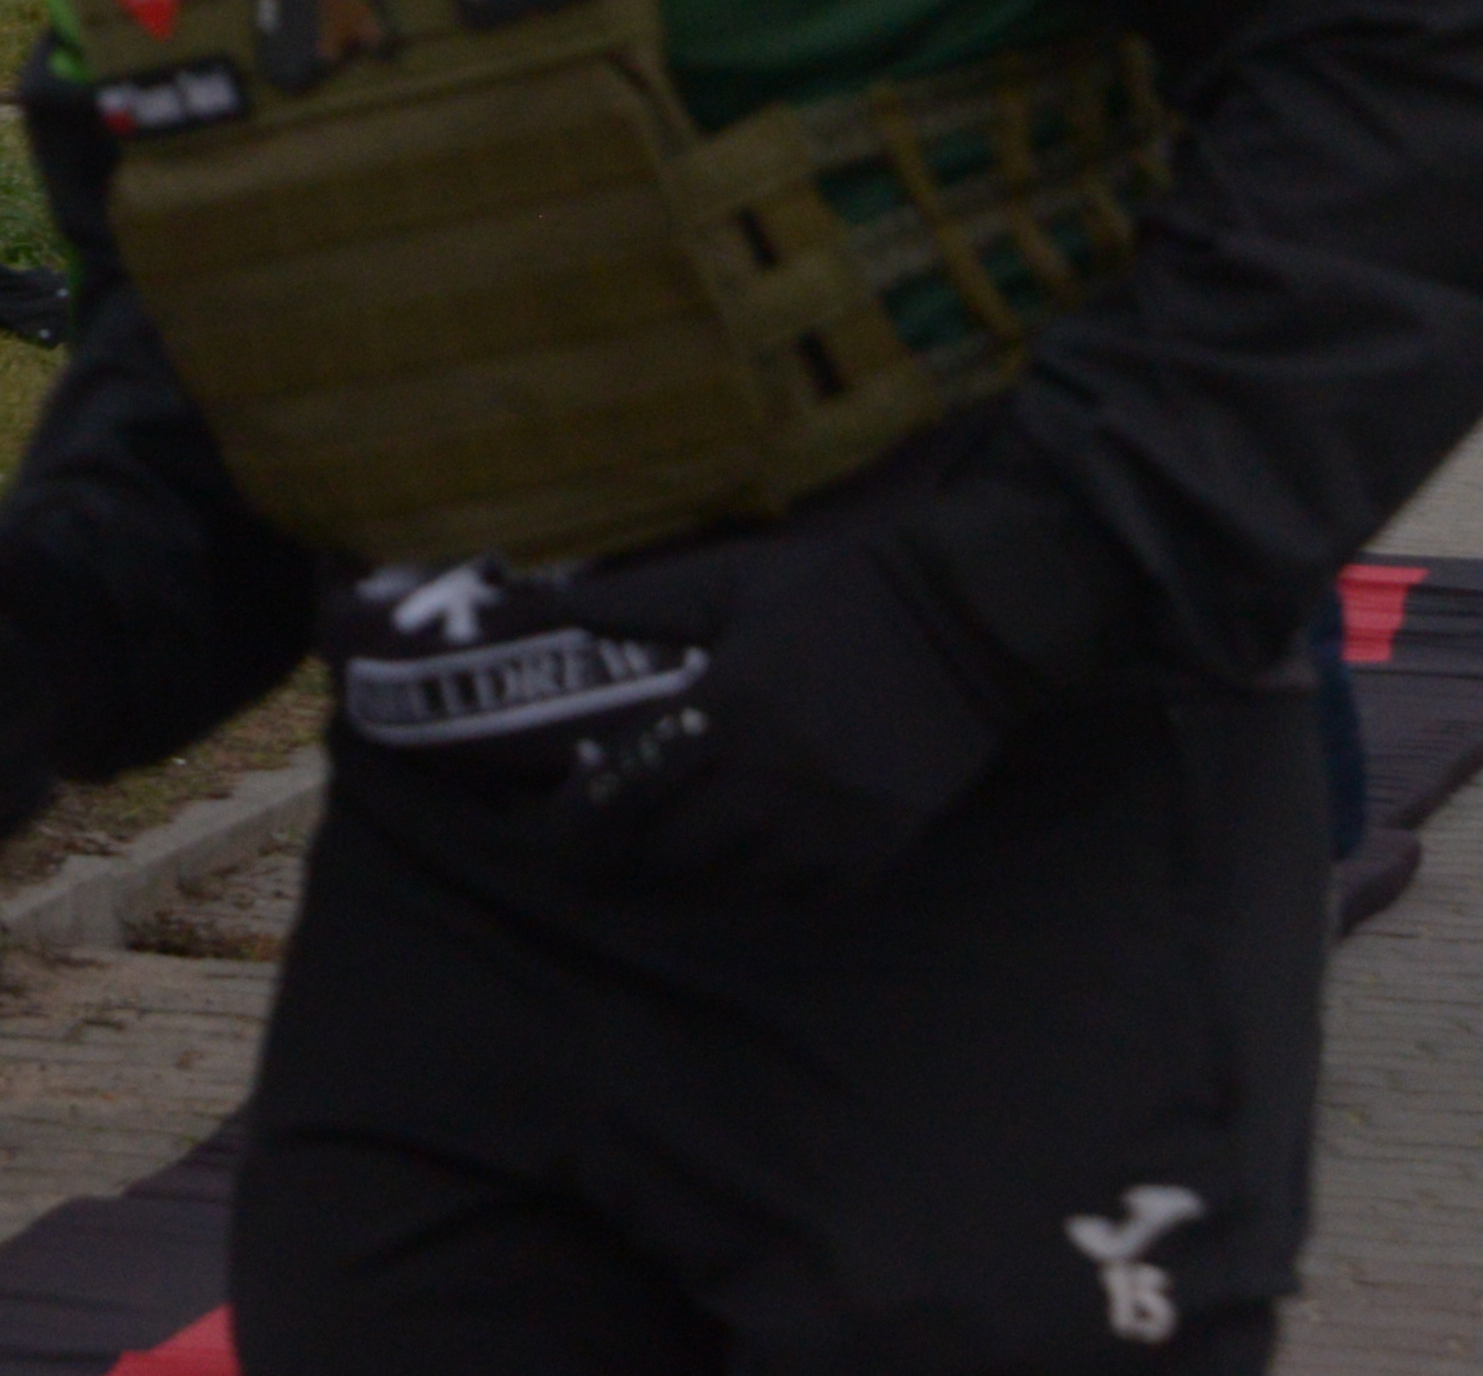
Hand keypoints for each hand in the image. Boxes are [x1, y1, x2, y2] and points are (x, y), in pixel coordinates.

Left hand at [535, 524, 1009, 904]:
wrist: (970, 615)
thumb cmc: (836, 587)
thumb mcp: (727, 577)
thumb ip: (628, 601)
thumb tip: (512, 602)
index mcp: (729, 703)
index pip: (624, 791)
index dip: (574, 822)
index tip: (545, 829)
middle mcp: (774, 776)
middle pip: (669, 855)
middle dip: (620, 861)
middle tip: (590, 859)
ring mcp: (830, 822)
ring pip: (730, 890)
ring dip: (683, 884)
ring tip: (654, 870)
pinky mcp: (878, 850)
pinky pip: (799, 904)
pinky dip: (758, 897)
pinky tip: (738, 874)